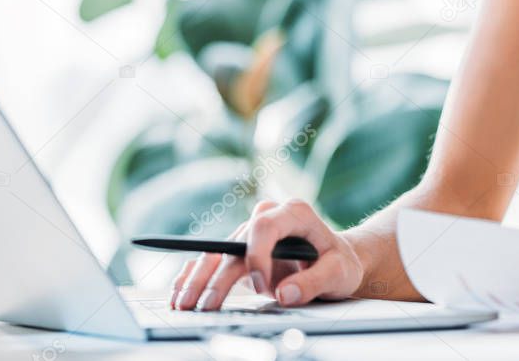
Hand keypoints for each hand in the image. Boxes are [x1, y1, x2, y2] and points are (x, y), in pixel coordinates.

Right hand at [169, 199, 363, 310]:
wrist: (336, 261)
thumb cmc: (339, 263)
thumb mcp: (339, 273)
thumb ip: (314, 282)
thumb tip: (285, 293)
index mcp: (295, 213)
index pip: (264, 226)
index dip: (257, 255)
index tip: (261, 287)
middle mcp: (269, 218)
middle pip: (235, 243)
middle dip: (215, 276)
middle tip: (202, 305)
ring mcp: (252, 234)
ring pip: (219, 254)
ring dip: (198, 279)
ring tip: (182, 303)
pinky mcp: (242, 251)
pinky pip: (215, 261)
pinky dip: (197, 277)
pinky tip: (180, 292)